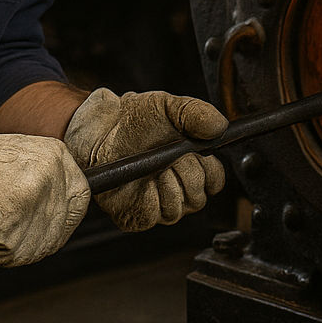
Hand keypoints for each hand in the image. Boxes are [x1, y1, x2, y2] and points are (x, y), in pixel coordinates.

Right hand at [0, 119, 88, 266]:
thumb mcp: (24, 155)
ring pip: (36, 247)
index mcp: (58, 157)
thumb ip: (48, 178)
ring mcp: (35, 207)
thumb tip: (62, 207)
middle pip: (61, 227)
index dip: (68, 215)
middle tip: (14, 230)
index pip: (81, 197)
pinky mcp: (14, 232)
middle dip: (41, 236)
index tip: (55, 223)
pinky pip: (8, 256)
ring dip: (12, 244)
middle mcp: (53, 180)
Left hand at [63, 89, 227, 231]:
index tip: (196, 153)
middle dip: (186, 174)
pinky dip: (149, 198)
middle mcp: (178, 187)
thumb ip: (198, 113)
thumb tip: (220, 126)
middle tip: (170, 156)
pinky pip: (153, 216)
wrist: (101, 128)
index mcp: (191, 164)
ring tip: (153, 167)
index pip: (215, 181)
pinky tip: (141, 181)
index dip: (209, 170)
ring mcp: (158, 203)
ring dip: (167, 186)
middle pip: (198, 198)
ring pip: (177, 210)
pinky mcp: (137, 215)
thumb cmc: (134, 119)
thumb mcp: (170, 106)